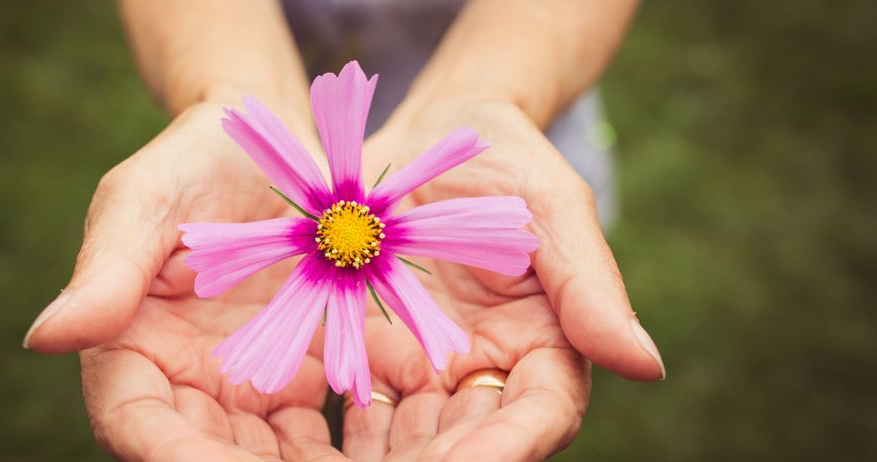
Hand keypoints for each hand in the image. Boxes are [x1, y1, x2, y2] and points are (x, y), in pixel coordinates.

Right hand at [24, 103, 346, 460]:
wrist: (270, 144)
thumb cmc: (191, 161)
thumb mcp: (143, 203)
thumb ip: (106, 273)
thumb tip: (42, 339)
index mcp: (128, 343)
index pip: (132, 420)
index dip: (164, 453)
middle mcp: (183, 377)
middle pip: (200, 452)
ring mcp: (243, 382)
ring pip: (258, 455)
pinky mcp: (298, 374)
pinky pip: (313, 429)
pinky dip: (335, 447)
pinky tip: (374, 446)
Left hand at [340, 99, 663, 460]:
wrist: (432, 136)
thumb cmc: (507, 163)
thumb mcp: (551, 208)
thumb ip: (587, 284)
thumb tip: (645, 364)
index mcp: (545, 345)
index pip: (541, 413)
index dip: (513, 445)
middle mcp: (488, 371)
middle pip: (473, 440)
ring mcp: (429, 369)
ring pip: (415, 438)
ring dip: (386, 460)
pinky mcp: (376, 356)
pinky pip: (363, 408)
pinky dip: (347, 433)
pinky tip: (308, 443)